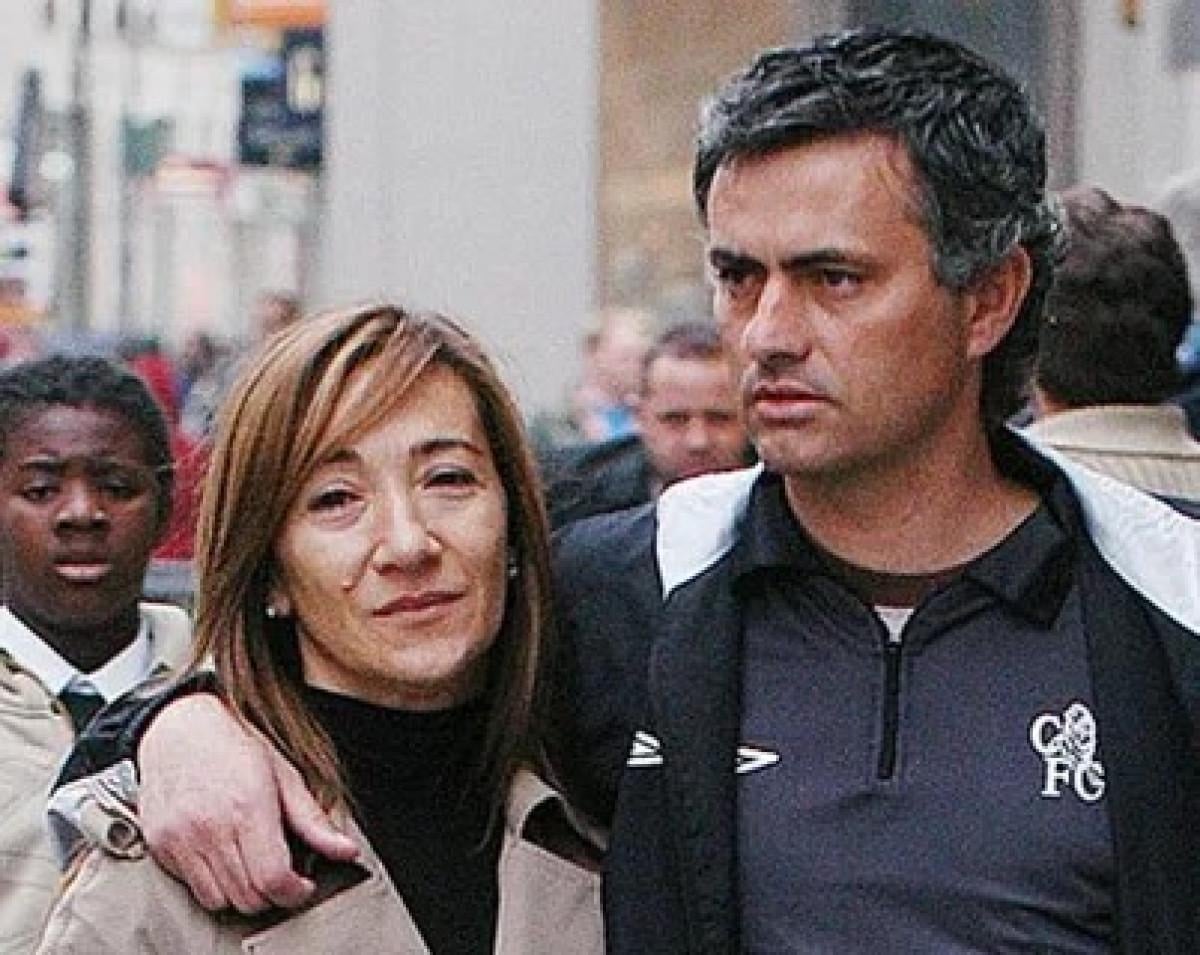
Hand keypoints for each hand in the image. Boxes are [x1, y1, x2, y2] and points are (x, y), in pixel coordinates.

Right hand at [137, 694, 358, 912]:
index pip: (273, 879)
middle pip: (248, 898)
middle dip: (273, 895)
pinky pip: (192, 889)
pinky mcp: (160, 847)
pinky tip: (224, 858)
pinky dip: (213, 885)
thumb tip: (347, 851)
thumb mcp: (284, 775)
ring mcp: (181, 840)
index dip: (295, 892)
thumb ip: (314, 821)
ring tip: (253, 867)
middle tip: (282, 875)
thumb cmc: (234, 746)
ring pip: (219, 901)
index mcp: (249, 806)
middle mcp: (211, 827)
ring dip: (243, 894)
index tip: (303, 886)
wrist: (179, 726)